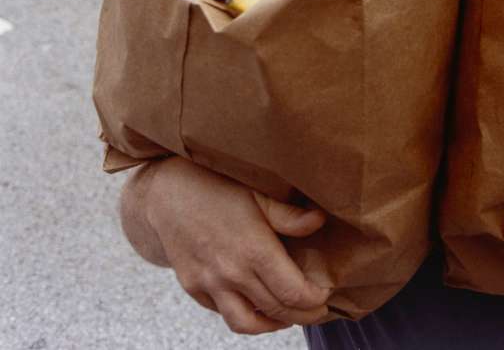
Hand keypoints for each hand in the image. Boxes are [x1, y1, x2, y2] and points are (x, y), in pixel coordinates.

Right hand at [139, 157, 331, 333]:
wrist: (165, 195)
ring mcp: (209, 285)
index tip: (325, 296)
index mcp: (254, 251)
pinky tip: (258, 306)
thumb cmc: (217, 189)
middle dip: (302, 316)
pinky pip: (222, 313)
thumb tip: (319, 221)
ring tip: (289, 317)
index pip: (293, 292)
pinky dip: (244, 316)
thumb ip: (289, 215)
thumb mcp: (258, 194)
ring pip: (245, 324)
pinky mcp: (193, 288)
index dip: (314, 301)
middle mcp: (232, 274)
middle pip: (276, 311)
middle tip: (318, 312)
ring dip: (272, 325)